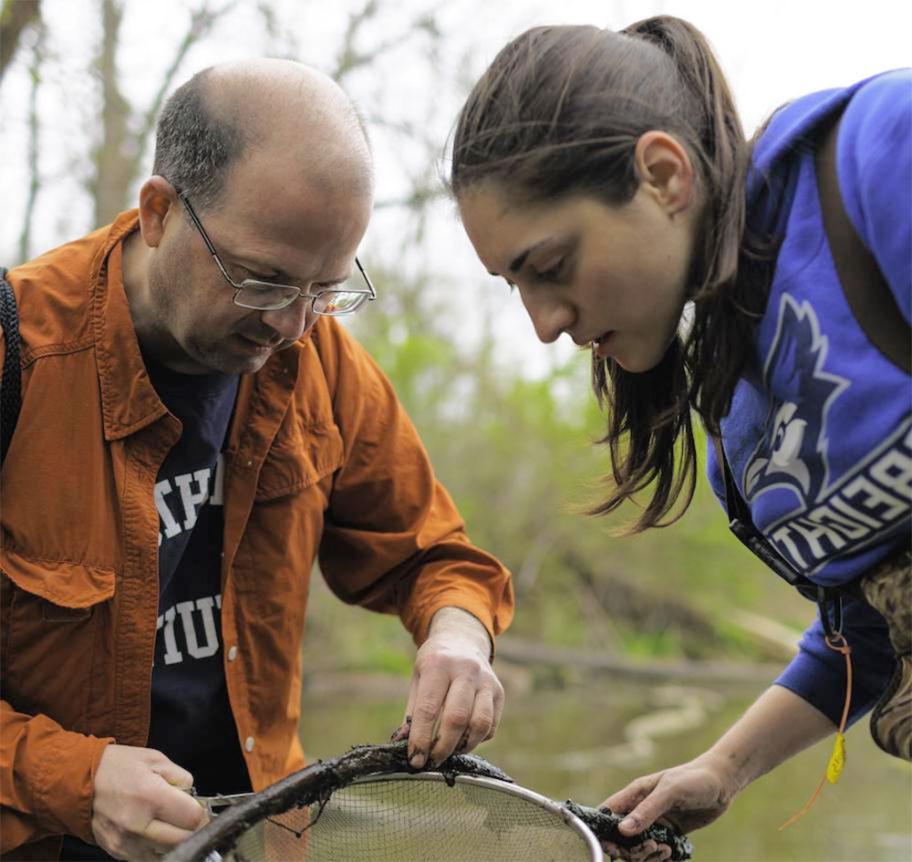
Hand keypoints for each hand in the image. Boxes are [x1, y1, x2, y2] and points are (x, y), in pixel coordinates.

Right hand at [91, 744, 206, 860]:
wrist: (78, 781)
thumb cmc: (119, 766)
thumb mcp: (156, 759)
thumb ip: (181, 778)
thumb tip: (194, 799)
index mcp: (151, 797)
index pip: (192, 818)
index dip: (202, 814)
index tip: (200, 808)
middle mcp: (138, 825)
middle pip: (183, 839)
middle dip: (192, 828)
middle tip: (188, 817)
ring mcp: (126, 843)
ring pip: (167, 853)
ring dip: (175, 841)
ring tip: (170, 824)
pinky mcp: (117, 853)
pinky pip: (148, 859)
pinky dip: (157, 849)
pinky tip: (155, 833)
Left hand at [396, 607, 502, 767]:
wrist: (462, 640)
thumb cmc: (435, 664)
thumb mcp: (418, 678)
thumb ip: (413, 711)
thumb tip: (404, 744)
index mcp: (439, 664)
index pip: (429, 709)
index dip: (421, 738)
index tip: (415, 759)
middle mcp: (466, 670)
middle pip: (457, 718)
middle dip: (443, 747)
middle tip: (432, 761)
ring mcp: (486, 681)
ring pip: (480, 724)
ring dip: (463, 746)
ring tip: (449, 752)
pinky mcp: (499, 692)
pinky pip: (491, 726)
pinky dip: (477, 740)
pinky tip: (463, 739)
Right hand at [598, 754, 735, 860]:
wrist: (722, 784)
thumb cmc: (694, 780)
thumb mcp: (670, 792)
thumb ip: (647, 811)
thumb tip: (622, 831)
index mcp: (634, 795)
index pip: (607, 813)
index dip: (603, 831)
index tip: (611, 847)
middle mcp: (641, 810)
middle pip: (621, 838)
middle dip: (631, 849)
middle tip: (650, 848)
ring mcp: (655, 823)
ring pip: (637, 848)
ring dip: (647, 855)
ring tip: (664, 849)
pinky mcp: (669, 834)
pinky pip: (655, 853)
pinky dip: (659, 858)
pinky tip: (671, 852)